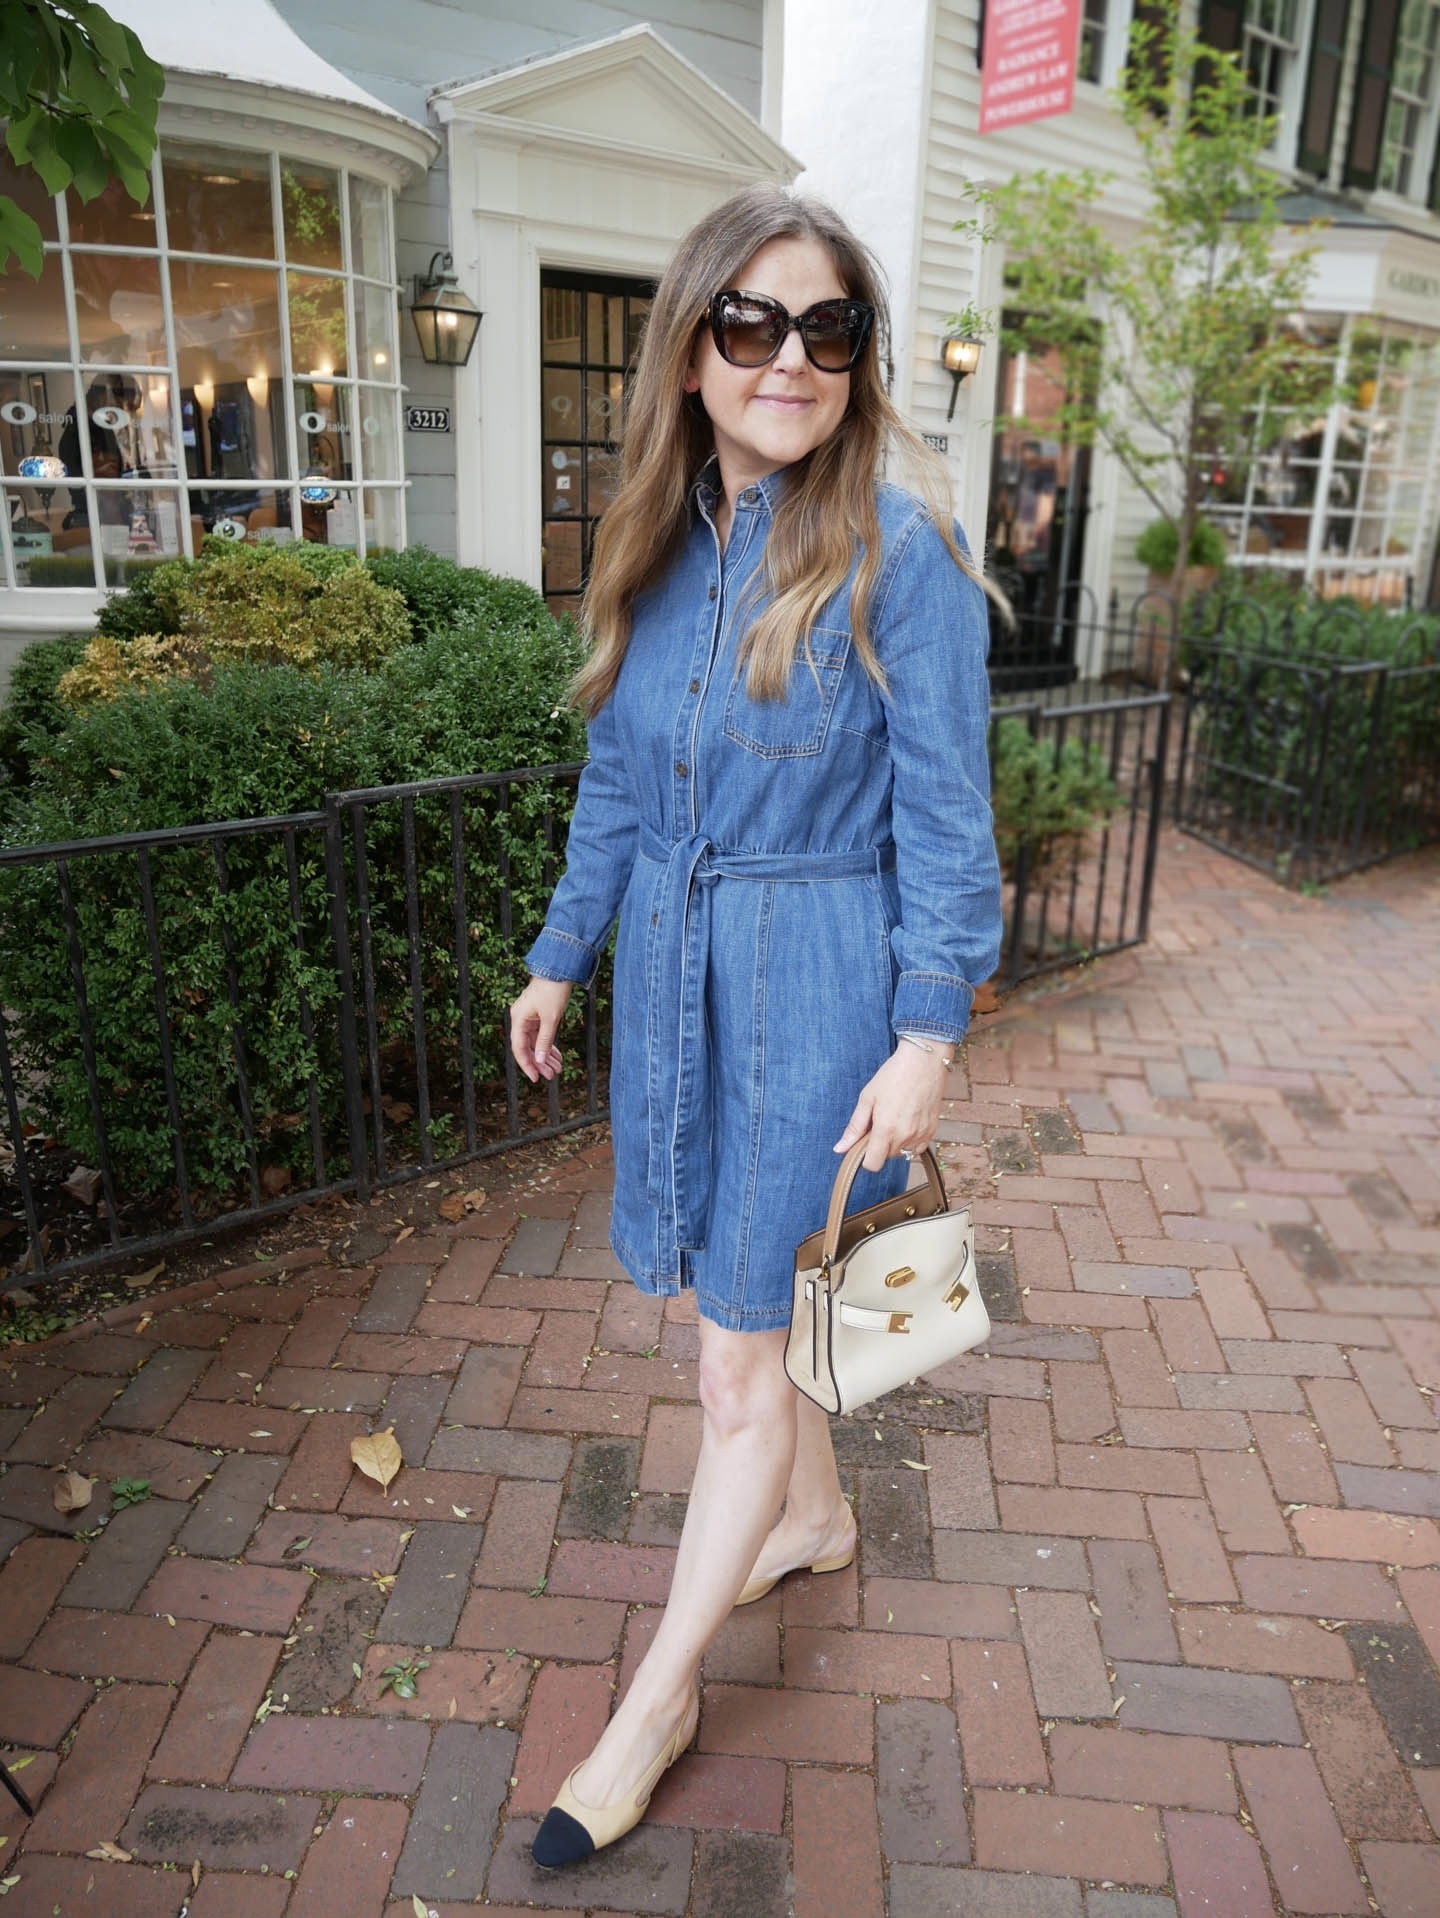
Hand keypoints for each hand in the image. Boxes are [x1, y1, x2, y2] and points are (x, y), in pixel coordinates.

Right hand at [508, 976, 573, 1082]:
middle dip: (540, 1063)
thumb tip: (540, 1060)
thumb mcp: (551, 1018)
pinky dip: (549, 1045)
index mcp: (518, 1019)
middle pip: (528, 1047)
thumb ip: (545, 1040)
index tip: (536, 1079)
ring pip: (536, 1042)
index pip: (519, 1048)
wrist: (559, 969)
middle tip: (552, 1076)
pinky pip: (541, 1035)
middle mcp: (520, 1019)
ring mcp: (529, 1017)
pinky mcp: (538, 1015)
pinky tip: (557, 1056)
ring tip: (558, 1068)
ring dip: (546, 1056)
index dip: (527, 1065)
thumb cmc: (553, 990)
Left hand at [834, 1043, 949, 1171]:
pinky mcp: (932, 1130)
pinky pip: (917, 1147)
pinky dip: (910, 1140)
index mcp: (886, 1129)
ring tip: (895, 1118)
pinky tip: (907, 1121)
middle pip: (886, 1157)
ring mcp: (921, 1134)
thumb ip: (854, 1127)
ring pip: (903, 1153)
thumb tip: (840, 1148)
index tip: (864, 1144)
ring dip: (895, 1143)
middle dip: (879, 1145)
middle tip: (879, 1121)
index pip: (873, 1164)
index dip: (865, 1158)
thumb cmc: (894, 1075)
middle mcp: (905, 1136)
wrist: (923, 1061)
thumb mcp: (867, 1098)